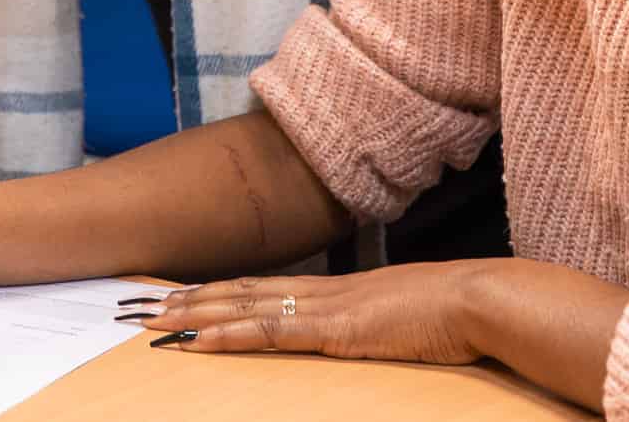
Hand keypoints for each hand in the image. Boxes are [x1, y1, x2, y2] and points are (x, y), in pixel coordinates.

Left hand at [128, 263, 482, 361]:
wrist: (483, 300)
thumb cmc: (458, 314)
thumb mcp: (407, 318)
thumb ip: (379, 323)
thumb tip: (370, 331)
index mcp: (339, 290)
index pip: (264, 286)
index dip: (221, 290)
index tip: (185, 293)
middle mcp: (323, 290)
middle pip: (242, 291)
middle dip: (192, 298)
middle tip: (146, 304)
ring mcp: (326, 306)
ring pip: (244, 306)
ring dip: (196, 314)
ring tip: (156, 320)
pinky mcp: (335, 329)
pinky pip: (269, 332)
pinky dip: (229, 335)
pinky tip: (199, 341)